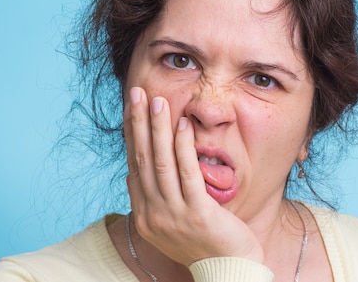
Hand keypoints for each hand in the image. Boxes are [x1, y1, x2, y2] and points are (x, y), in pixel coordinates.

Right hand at [124, 86, 263, 265]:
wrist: (226, 272)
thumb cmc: (202, 244)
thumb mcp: (168, 223)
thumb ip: (151, 199)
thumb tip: (131, 174)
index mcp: (144, 215)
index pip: (134, 165)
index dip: (132, 134)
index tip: (131, 109)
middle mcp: (153, 214)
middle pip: (142, 159)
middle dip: (138, 123)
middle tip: (136, 93)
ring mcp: (173, 215)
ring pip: (161, 162)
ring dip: (157, 128)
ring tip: (156, 101)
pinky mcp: (197, 213)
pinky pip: (187, 173)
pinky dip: (184, 145)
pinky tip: (183, 124)